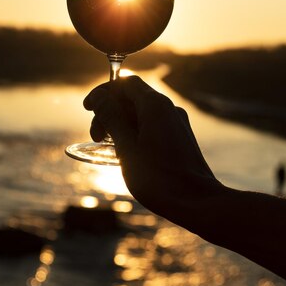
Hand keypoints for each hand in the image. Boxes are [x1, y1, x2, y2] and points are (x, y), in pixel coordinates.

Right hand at [84, 76, 223, 232]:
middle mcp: (168, 108)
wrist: (198, 203)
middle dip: (110, 112)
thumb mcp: (126, 147)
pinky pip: (153, 125)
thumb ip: (111, 118)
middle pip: (132, 98)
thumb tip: (99, 97)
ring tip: (108, 148)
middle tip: (95, 136)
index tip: (88, 108)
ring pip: (142, 113)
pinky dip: (135, 132)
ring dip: (121, 124)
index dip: (104, 92)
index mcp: (155, 105)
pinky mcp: (180, 138)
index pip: (125, 83)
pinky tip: (127, 153)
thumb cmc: (159, 178)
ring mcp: (176, 123)